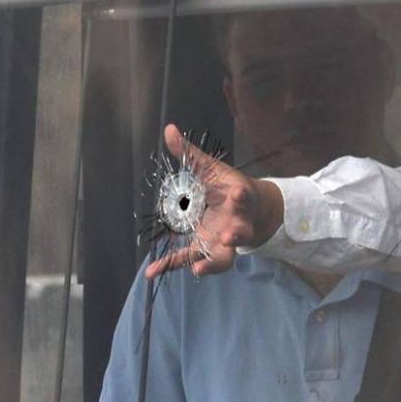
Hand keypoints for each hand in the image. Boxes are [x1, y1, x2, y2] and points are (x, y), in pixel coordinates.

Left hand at [145, 124, 284, 279]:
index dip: (241, 196)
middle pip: (240, 233)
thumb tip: (168, 129)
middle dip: (237, 236)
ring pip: (224, 257)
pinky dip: (171, 266)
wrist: (248, 214)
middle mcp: (236, 224)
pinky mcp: (207, 253)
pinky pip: (191, 261)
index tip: (237, 192)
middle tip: (230, 237)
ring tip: (199, 270)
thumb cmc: (228, 188)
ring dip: (213, 263)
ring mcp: (224, 243)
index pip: (243, 198)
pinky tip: (152, 272)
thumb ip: (190, 154)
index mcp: (239, 201)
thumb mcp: (211, 170)